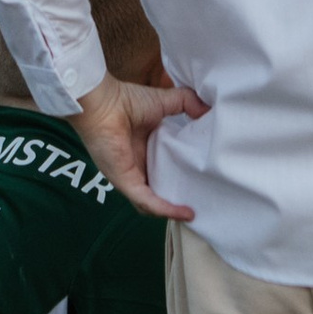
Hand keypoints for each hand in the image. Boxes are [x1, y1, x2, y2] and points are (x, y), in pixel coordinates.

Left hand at [72, 73, 206, 219]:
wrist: (104, 103)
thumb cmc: (127, 102)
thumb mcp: (166, 101)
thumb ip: (188, 103)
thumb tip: (208, 110)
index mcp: (145, 151)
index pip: (164, 171)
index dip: (182, 177)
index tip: (203, 178)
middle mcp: (138, 167)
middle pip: (159, 192)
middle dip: (178, 199)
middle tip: (203, 199)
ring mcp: (130, 178)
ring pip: (152, 204)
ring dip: (172, 210)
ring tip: (196, 212)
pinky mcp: (125, 183)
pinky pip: (147, 202)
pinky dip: (166, 209)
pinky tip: (185, 212)